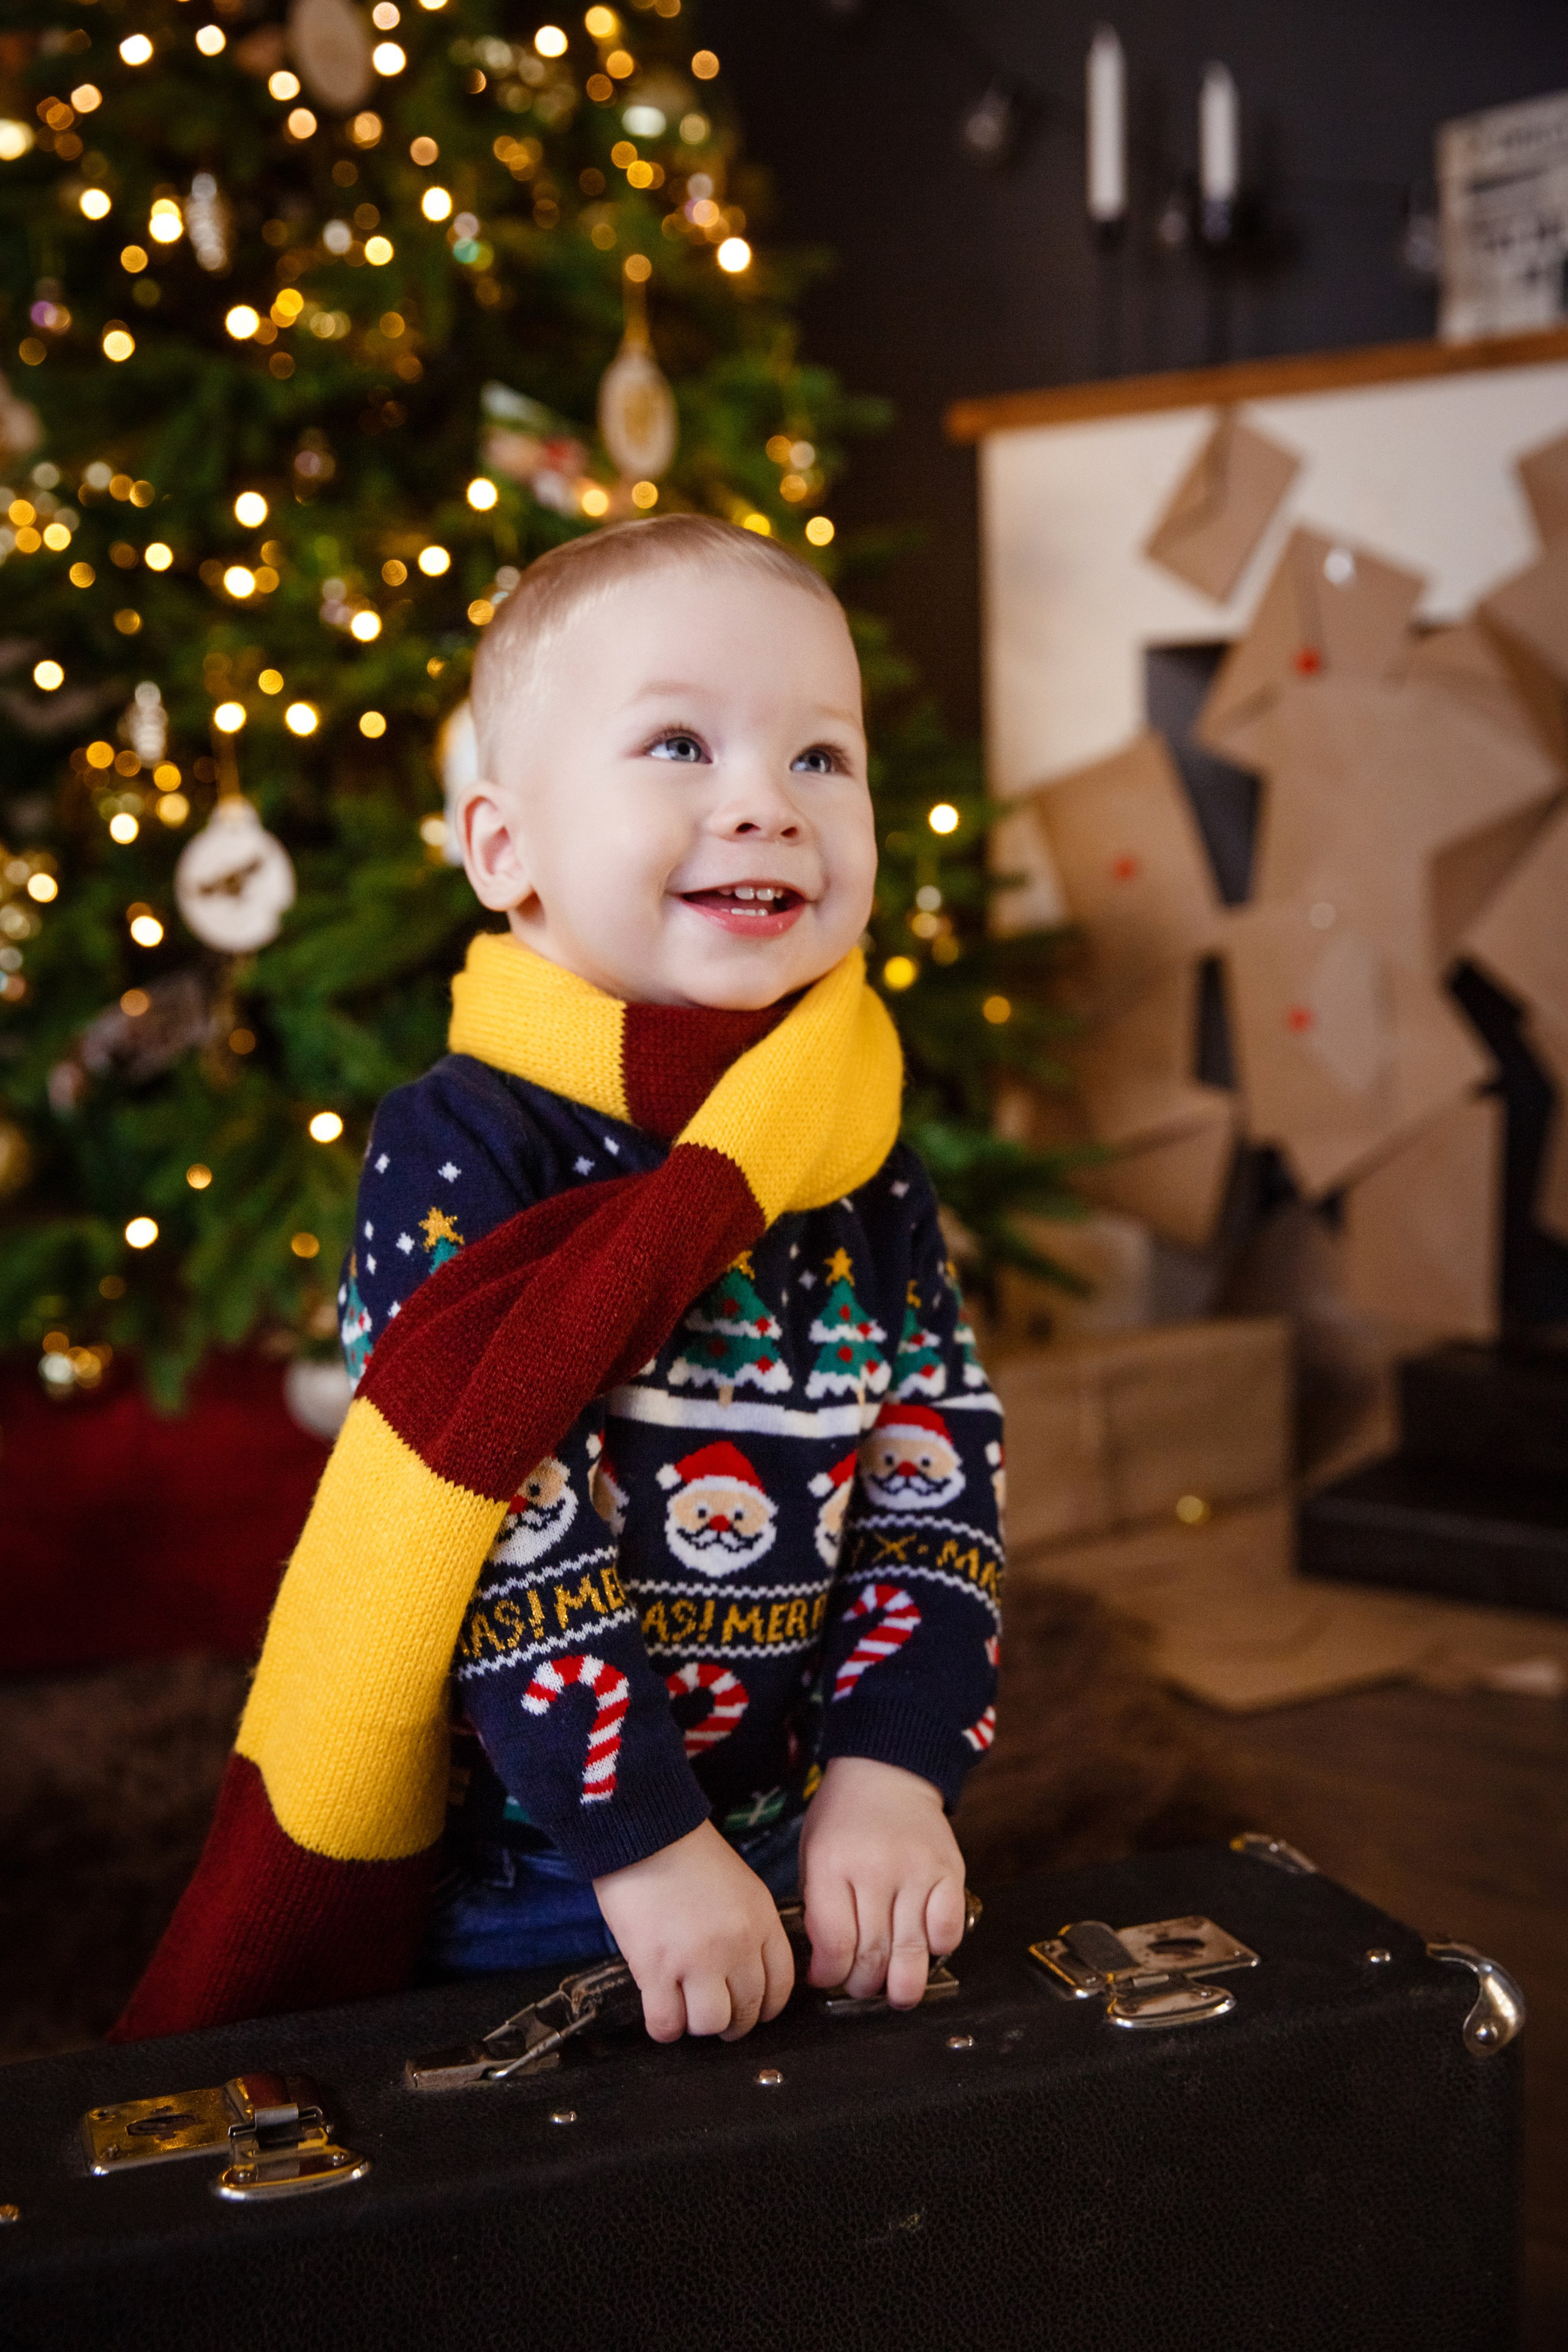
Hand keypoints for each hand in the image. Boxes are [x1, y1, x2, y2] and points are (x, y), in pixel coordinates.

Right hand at [593, 1819, 794, 2043]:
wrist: (645, 1831)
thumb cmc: (686, 1853)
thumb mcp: (739, 1885)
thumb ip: (749, 1927)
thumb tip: (743, 1972)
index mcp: (761, 1920)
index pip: (781, 1986)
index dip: (765, 2007)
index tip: (750, 2010)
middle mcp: (737, 1944)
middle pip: (748, 2011)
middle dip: (732, 2022)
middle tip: (713, 2015)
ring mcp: (697, 1959)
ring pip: (710, 2024)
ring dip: (697, 2025)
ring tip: (683, 2009)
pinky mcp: (657, 1968)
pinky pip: (667, 2024)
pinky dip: (663, 2027)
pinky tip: (659, 2010)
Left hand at [797, 1755, 966, 2009]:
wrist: (887, 1771)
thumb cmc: (844, 1818)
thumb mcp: (812, 1855)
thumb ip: (817, 1908)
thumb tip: (827, 1966)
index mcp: (832, 1865)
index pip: (834, 1945)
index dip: (829, 1975)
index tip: (826, 1978)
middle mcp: (875, 1869)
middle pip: (873, 1956)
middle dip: (863, 1986)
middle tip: (859, 1986)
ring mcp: (917, 1871)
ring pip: (912, 1954)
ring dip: (900, 1985)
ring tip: (893, 1990)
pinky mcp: (950, 1872)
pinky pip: (948, 1932)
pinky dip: (936, 1952)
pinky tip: (922, 1949)